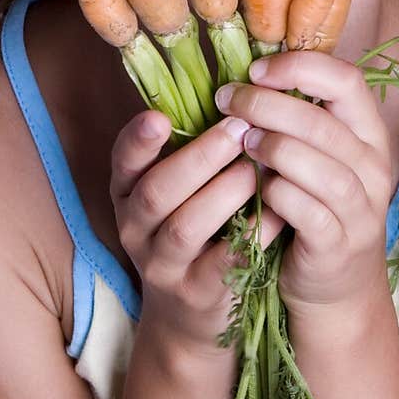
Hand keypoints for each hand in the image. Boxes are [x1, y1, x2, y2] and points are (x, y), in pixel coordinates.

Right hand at [108, 109, 285, 359]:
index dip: (137, 140)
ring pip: (184, 228)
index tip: (158, 116)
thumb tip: (236, 85)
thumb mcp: (175, 189)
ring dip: (222, 194)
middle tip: (238, 128)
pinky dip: (249, 236)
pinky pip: (222, 264)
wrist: (187, 314)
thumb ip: (191, 146)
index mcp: (128, 192)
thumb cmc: (191, 229)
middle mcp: (135, 228)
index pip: (122, 162)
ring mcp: (162, 265)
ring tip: (255, 168)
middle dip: (196, 159)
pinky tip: (276, 214)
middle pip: (156, 192)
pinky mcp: (196, 294)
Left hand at [214, 51, 394, 319]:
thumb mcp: (317, 155)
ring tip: (242, 141)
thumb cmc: (316, 204)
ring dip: (276, 147)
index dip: (300, 67)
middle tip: (230, 101)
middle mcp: (373, 167)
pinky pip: (309, 212)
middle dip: (270, 105)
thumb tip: (247, 74)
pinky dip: (280, 194)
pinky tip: (258, 186)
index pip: (347, 81)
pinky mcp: (338, 245)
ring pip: (323, 167)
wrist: (336, 284)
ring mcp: (360, 209)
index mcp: (368, 133)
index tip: (256, 70)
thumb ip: (297, 118)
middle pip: (325, 123)